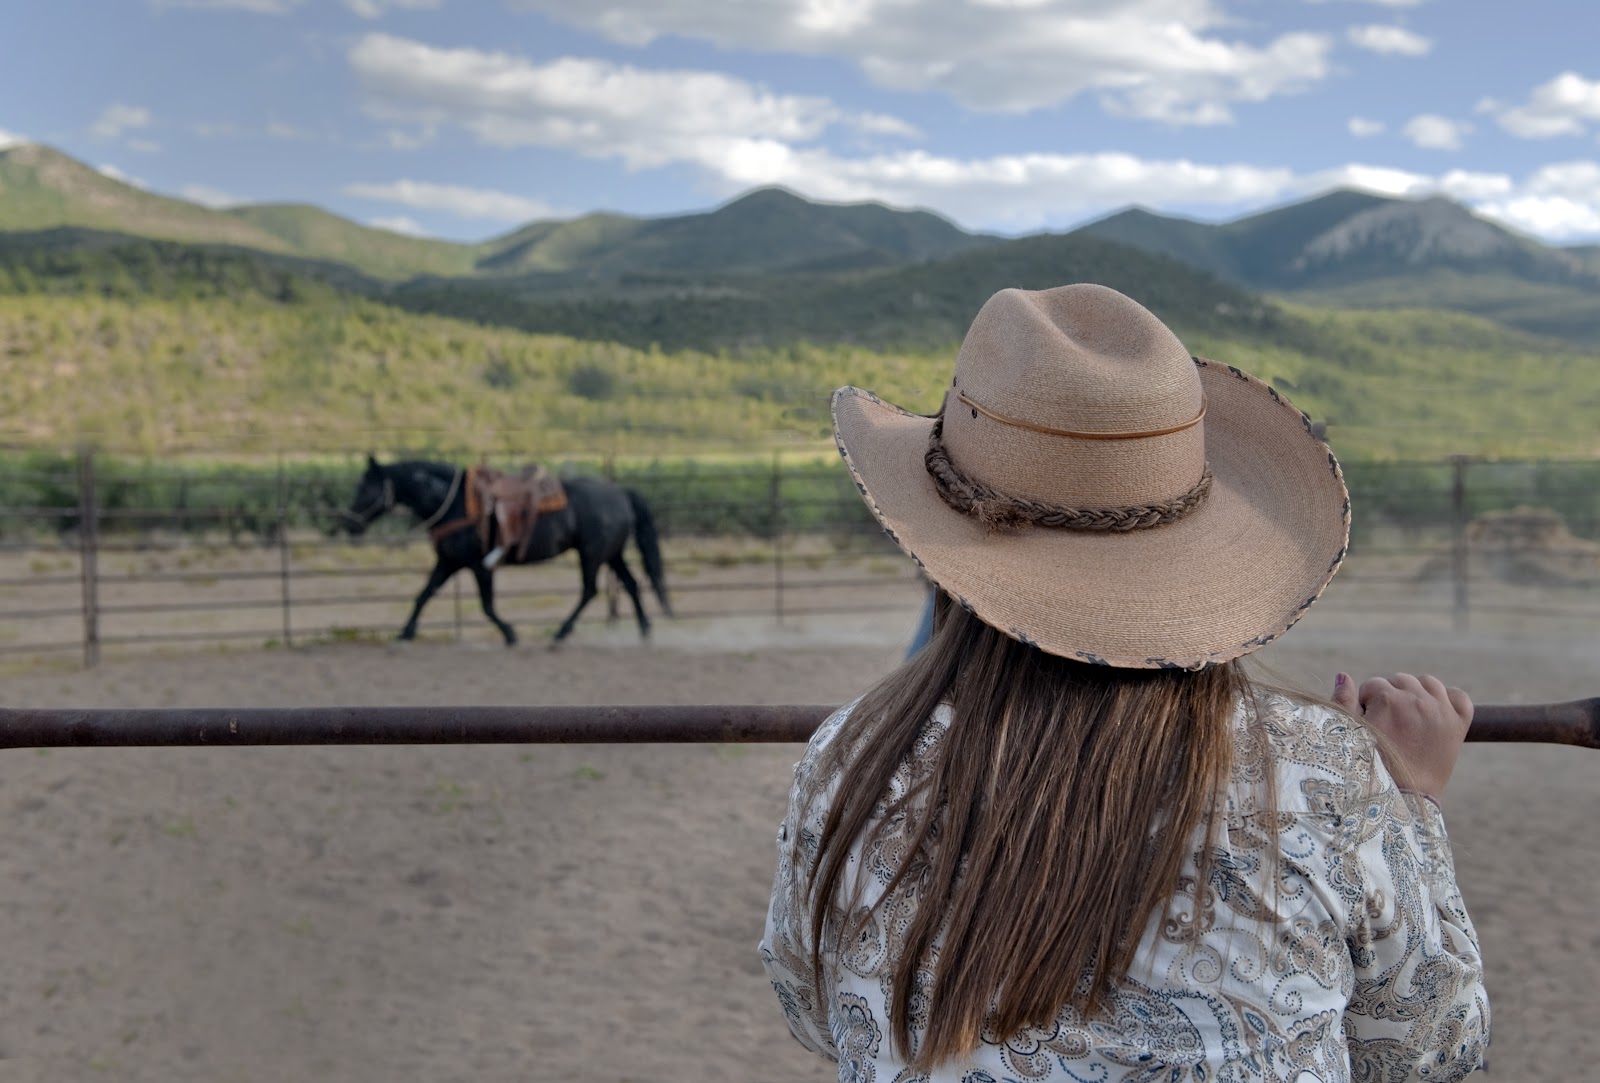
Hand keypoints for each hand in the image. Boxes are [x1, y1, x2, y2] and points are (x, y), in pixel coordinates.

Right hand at [1331, 672, 1472, 803]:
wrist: (1404, 799)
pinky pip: (1458, 696)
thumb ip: (1343, 702)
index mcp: (1388, 699)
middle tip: (1387, 722)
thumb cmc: (1370, 768)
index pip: (1373, 685)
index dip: (1367, 703)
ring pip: (1428, 683)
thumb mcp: (1350, 734)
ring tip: (1409, 715)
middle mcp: (1416, 699)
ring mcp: (1441, 709)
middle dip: (1391, 696)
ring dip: (1417, 693)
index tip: (1368, 722)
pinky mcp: (1458, 723)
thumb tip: (1344, 675)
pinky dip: (1449, 699)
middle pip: (1400, 681)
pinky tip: (1436, 712)